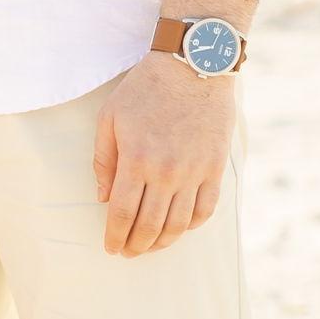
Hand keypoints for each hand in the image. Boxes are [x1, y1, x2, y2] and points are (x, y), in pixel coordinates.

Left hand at [91, 54, 233, 257]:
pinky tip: (180, 228)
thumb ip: (104, 160)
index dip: (115, 236)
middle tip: (128, 252)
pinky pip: (207, 209)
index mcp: (136, 159)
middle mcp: (167, 171)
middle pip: (150, 225)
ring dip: (163, 242)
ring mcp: (195, 172)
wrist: (192, 66)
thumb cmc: (145, 89)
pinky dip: (193, 226)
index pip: (123, 213)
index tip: (111, 247)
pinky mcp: (216, 168)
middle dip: (136, 246)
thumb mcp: (110, 117)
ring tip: (150, 246)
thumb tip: (103, 197)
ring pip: (180, 224)